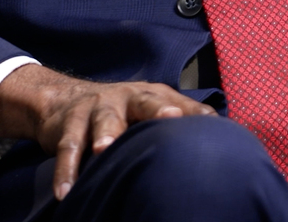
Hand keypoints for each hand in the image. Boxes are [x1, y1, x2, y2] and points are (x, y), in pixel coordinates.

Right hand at [0, 64, 216, 200]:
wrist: (62, 99)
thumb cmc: (120, 112)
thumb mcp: (149, 106)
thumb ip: (183, 115)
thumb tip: (225, 134)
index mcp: (149, 95)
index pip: (176, 102)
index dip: (191, 111)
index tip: (210, 123)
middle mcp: (125, 97)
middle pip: (143, 102)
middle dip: (157, 110)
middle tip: (171, 118)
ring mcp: (95, 108)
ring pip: (101, 121)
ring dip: (104, 135)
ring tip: (103, 152)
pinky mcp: (68, 124)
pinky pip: (68, 148)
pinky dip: (66, 171)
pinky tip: (67, 193)